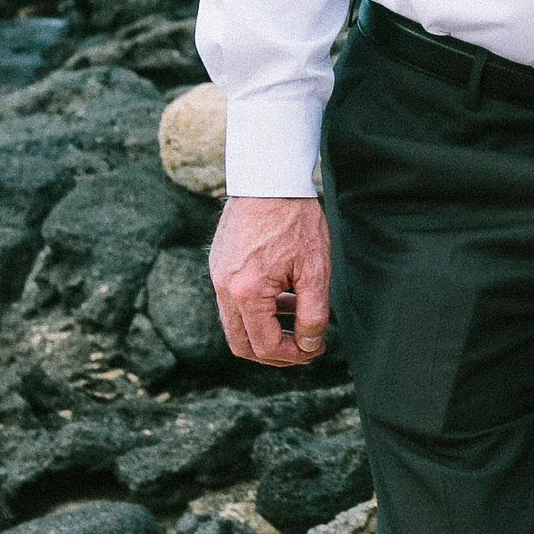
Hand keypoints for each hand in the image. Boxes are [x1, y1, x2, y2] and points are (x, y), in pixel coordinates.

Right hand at [209, 195, 332, 365]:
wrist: (270, 178)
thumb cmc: (296, 219)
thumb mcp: (316, 269)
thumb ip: (313, 314)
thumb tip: (310, 345)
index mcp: (246, 293)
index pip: (265, 346)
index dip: (294, 355)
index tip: (316, 348)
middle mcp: (224, 289)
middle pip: (242, 345)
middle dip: (275, 353)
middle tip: (305, 346)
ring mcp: (217, 276)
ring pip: (236, 325)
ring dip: (266, 330)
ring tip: (299, 314)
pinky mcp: (218, 265)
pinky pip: (233, 302)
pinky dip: (256, 309)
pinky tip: (284, 294)